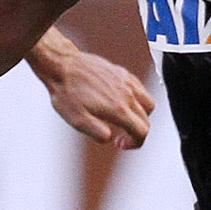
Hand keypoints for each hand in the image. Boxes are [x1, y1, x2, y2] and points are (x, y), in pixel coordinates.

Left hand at [40, 45, 155, 147]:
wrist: (62, 66)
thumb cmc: (67, 93)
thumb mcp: (78, 121)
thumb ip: (97, 133)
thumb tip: (110, 138)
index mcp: (118, 109)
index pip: (142, 132)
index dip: (134, 143)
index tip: (119, 144)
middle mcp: (127, 94)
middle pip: (146, 120)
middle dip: (136, 133)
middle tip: (120, 137)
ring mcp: (126, 82)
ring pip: (148, 103)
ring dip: (140, 116)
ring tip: (124, 120)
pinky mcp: (122, 73)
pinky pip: (140, 89)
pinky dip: (137, 101)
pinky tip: (121, 103)